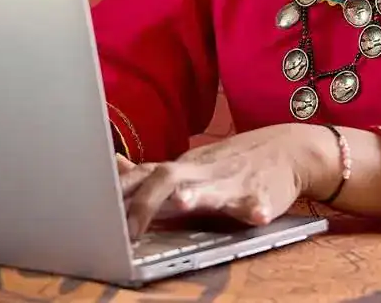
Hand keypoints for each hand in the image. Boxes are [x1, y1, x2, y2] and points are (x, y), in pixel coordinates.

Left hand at [117, 125, 335, 237]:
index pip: (141, 176)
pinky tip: (258, 214)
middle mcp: (202, 172)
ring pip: (212, 187)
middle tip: (128, 231)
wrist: (288, 149)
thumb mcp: (188, 166)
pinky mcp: (264, 194)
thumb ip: (151, 172)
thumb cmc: (232, 164)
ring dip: (198, 195)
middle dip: (145, 202)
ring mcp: (233, 182)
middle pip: (166, 178)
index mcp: (183, 169)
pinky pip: (261, 201)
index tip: (92, 212)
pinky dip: (259, 208)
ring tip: (185, 202)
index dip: (117, 193)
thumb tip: (111, 165)